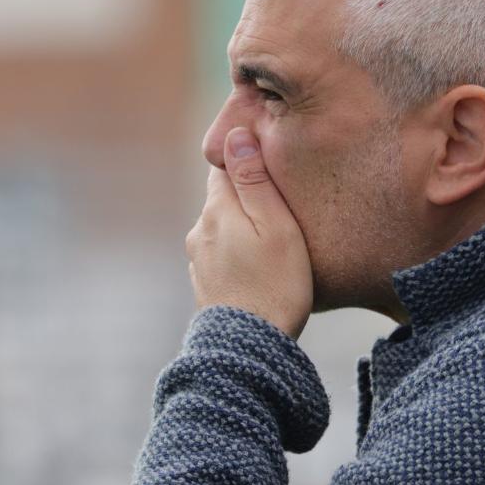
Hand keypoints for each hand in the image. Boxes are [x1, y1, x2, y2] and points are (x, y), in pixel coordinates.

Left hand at [185, 127, 313, 339]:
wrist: (251, 349)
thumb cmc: (275, 285)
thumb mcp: (276, 226)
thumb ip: (255, 180)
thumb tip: (235, 136)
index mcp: (217, 209)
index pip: (226, 165)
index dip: (248, 158)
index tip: (274, 163)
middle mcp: (200, 230)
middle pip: (225, 196)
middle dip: (249, 195)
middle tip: (284, 204)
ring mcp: (200, 259)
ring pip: (224, 227)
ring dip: (245, 227)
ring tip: (276, 241)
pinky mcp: (206, 284)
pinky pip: (224, 255)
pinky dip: (240, 254)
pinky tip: (261, 268)